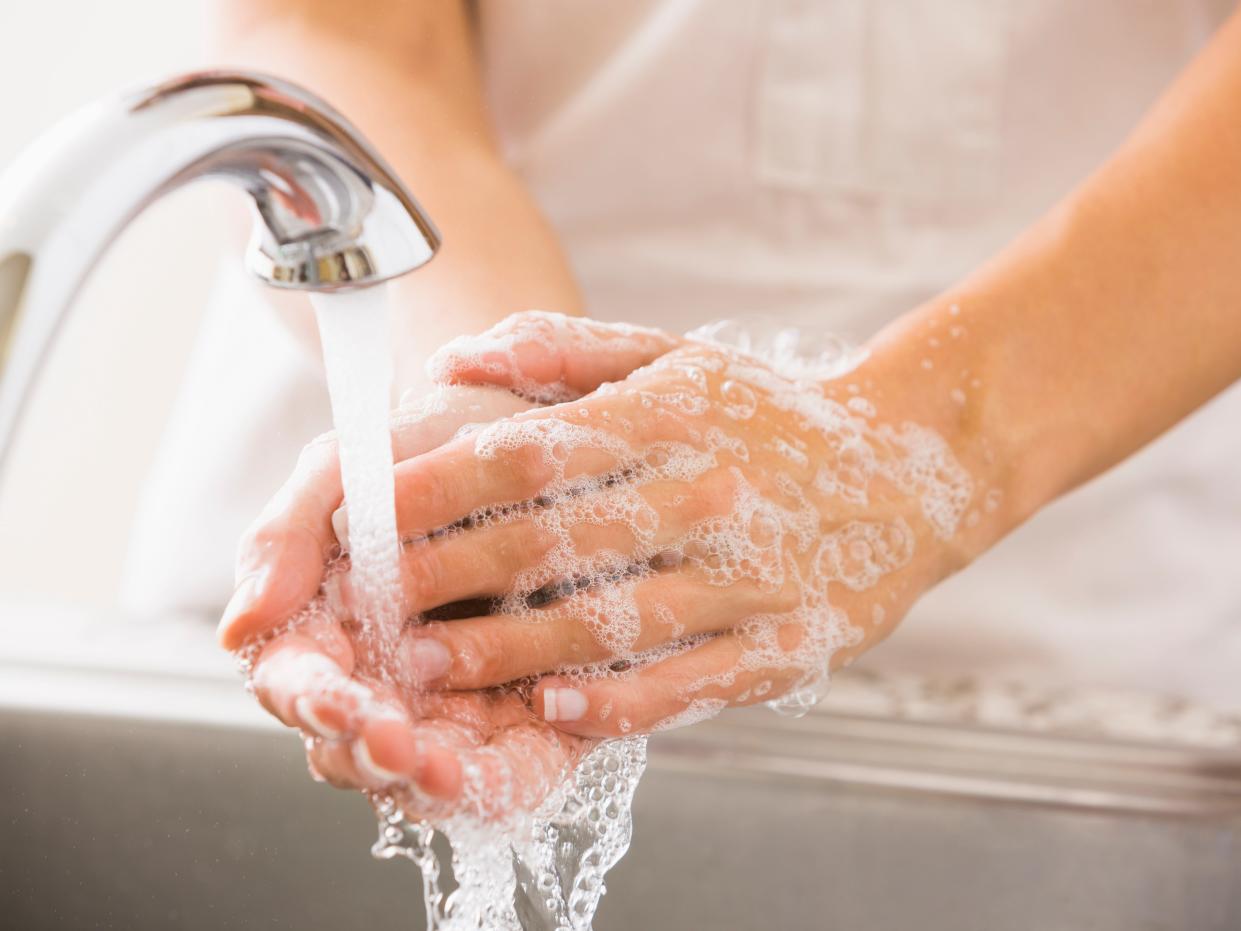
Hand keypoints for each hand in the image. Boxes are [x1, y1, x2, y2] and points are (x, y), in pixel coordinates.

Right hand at [221, 384, 592, 817]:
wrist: (513, 431)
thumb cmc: (416, 451)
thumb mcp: (345, 469)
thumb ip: (285, 537)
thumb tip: (239, 628)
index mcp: (321, 628)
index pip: (298, 684)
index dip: (314, 701)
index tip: (340, 703)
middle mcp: (377, 677)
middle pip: (353, 746)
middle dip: (371, 754)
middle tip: (398, 749)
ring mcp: (444, 700)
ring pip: (419, 770)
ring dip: (426, 781)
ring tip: (444, 773)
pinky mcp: (520, 713)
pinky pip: (502, 769)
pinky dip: (497, 782)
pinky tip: (497, 775)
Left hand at [387, 312, 983, 736]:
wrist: (912, 469)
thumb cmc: (768, 416)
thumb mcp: (676, 359)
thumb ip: (563, 352)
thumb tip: (452, 358)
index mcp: (671, 417)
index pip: (530, 450)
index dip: (436, 485)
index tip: (362, 514)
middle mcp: (707, 492)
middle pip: (556, 542)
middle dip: (450, 577)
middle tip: (371, 608)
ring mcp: (752, 574)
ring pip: (613, 620)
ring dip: (513, 651)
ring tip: (428, 667)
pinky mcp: (788, 643)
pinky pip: (691, 680)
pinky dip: (620, 699)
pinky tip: (555, 706)